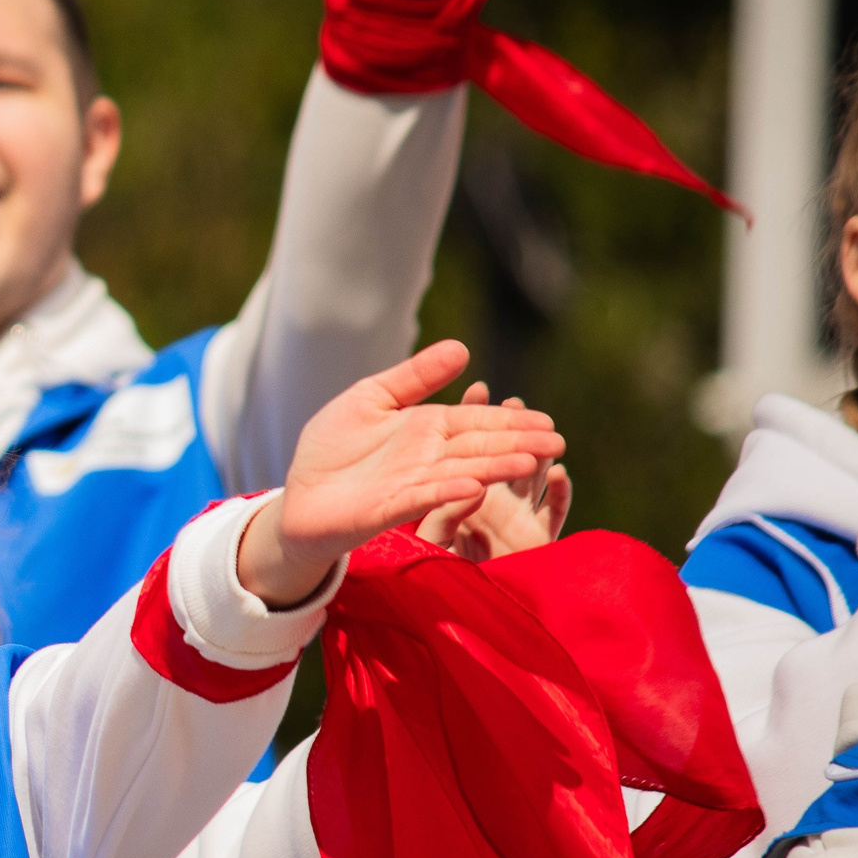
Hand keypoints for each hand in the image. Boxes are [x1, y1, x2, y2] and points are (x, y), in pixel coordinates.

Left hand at [237, 340, 562, 605]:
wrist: (300, 496)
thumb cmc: (334, 449)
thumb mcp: (372, 398)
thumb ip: (414, 376)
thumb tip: (462, 348)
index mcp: (428, 430)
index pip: (477, 422)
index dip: (510, 421)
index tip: (547, 420)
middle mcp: (428, 459)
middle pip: (479, 449)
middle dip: (517, 445)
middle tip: (556, 442)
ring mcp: (411, 485)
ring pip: (461, 474)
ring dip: (494, 468)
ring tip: (529, 460)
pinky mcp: (388, 509)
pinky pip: (422, 499)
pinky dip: (447, 493)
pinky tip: (472, 487)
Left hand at [413, 382, 571, 557]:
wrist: (431, 603)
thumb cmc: (405, 559)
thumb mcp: (424, 535)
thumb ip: (440, 512)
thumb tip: (471, 485)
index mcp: (457, 489)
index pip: (467, 444)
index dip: (474, 417)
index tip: (478, 388)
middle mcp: (488, 502)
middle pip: (503, 456)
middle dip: (511, 429)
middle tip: (515, 404)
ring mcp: (513, 521)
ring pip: (529, 479)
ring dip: (536, 454)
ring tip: (542, 429)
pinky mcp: (534, 545)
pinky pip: (551, 516)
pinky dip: (557, 496)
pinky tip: (557, 475)